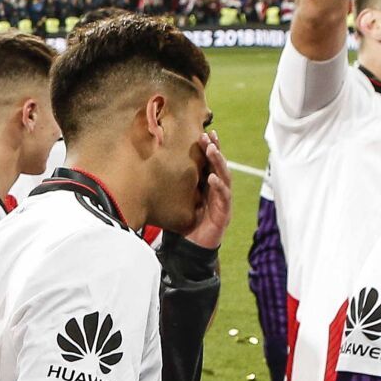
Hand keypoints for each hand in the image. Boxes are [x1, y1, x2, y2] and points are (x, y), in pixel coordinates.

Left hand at [183, 132, 231, 249]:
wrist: (192, 247)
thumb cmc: (186, 222)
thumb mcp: (179, 200)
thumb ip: (176, 186)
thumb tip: (156, 167)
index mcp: (208, 186)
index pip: (211, 164)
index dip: (211, 148)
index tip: (206, 133)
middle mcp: (218, 190)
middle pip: (219, 166)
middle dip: (215, 150)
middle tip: (209, 136)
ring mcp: (223, 201)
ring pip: (224, 177)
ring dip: (218, 163)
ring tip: (212, 150)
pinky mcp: (224, 213)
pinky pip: (224, 197)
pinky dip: (219, 187)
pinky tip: (212, 178)